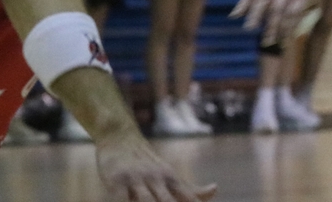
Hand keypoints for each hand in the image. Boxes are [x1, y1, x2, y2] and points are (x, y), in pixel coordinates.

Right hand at [96, 131, 216, 201]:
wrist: (120, 136)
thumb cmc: (147, 163)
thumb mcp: (169, 174)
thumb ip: (190, 188)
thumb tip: (216, 189)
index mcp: (171, 178)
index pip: (188, 196)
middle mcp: (156, 177)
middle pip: (168, 201)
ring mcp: (135, 179)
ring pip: (146, 200)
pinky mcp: (115, 181)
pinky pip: (120, 198)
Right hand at [230, 0, 323, 44]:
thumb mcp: (318, 3)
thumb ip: (310, 19)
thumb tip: (298, 37)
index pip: (292, 15)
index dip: (287, 30)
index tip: (283, 44)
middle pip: (277, 9)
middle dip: (271, 27)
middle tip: (267, 42)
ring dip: (255, 15)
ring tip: (250, 29)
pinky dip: (243, 3)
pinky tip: (235, 15)